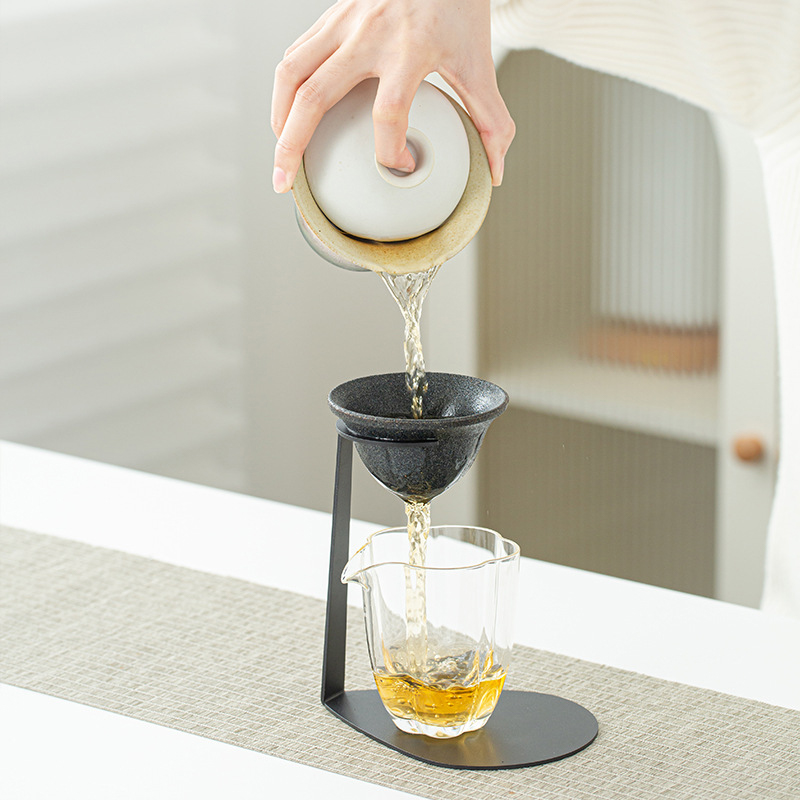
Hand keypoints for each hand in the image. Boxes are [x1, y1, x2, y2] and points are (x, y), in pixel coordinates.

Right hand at [271, 0, 514, 192]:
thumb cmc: (459, 6)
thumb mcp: (480, 63)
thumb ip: (491, 119)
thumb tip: (495, 170)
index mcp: (409, 48)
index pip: (389, 111)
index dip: (391, 151)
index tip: (402, 165)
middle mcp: (368, 34)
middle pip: (315, 96)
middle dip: (293, 145)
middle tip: (285, 183)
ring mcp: (343, 22)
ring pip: (291, 73)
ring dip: (279, 118)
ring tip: (280, 154)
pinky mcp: (331, 16)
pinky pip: (294, 55)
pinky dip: (285, 91)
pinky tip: (288, 116)